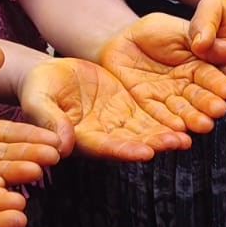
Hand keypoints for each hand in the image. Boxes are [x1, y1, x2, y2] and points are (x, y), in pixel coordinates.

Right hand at [20, 57, 190, 159]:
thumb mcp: (38, 101)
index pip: (104, 147)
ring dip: (166, 134)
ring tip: (187, 134)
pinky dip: (166, 117)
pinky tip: (185, 118)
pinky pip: (149, 114)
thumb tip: (61, 146)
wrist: (50, 74)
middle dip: (154, 143)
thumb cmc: (38, 88)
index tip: (145, 152)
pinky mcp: (126, 108)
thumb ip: (49, 120)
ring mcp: (116, 122)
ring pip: (145, 131)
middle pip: (131, 142)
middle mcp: (102, 135)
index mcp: (80, 138)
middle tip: (177, 142)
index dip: (125, 151)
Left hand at [99, 13, 225, 133]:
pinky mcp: (148, 104)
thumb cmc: (155, 30)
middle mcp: (187, 84)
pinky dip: (169, 123)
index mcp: (199, 65)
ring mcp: (169, 96)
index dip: (221, 84)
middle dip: (209, 104)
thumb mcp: (181, 32)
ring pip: (183, 110)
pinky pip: (159, 115)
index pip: (213, 76)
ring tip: (203, 125)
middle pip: (200, 97)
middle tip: (219, 111)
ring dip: (193, 119)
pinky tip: (178, 130)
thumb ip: (206, 43)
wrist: (121, 38)